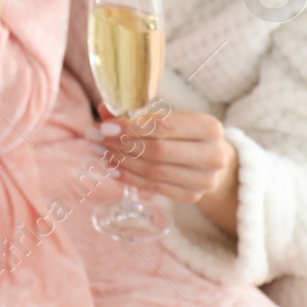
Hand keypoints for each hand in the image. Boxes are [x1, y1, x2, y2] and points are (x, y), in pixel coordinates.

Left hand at [91, 106, 238, 232]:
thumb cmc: (184, 132)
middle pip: (158, 151)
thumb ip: (137, 112)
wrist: (210, 158)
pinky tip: (111, 167)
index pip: (164, 127)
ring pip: (153, 171)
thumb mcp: (169, 116)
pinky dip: (129, 177)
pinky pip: (153, 187)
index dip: (131, 127)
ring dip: (120, 161)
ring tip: (98, 151)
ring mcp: (203, 180)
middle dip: (120, 144)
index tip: (104, 126)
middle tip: (94, 137)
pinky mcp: (191, 196)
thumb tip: (105, 110)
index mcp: (209, 128)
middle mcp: (212, 155)